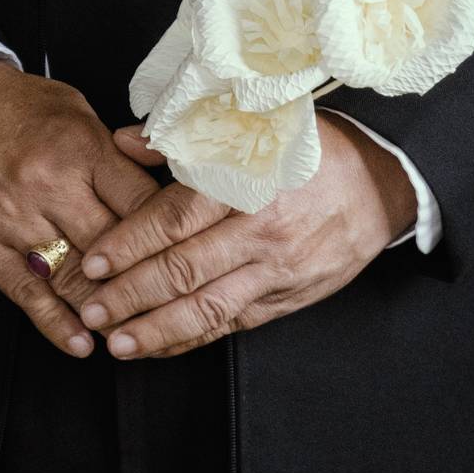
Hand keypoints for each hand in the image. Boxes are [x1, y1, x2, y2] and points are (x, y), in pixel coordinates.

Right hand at [0, 58, 158, 357]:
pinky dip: (58, 325)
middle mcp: (48, 188)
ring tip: (138, 327)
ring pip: (76, 279)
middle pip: (114, 246)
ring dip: (109, 307)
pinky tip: (83, 343)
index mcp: (78, 149)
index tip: (190, 244)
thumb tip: (163, 176)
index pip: (141, 200)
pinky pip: (29, 296)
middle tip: (175, 295)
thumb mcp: (77, 110)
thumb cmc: (13, 107)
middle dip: (147, 274)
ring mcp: (15, 224)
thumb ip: (118, 150)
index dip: (171, 227)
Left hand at [75, 113, 417, 357]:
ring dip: (157, 329)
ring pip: (208, 307)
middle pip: (184, 269)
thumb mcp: (253, 128)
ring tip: (117, 342)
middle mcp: (262, 230)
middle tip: (92, 308)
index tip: (95, 261)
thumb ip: (183, 140)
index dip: (130, 243)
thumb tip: (122, 142)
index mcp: (248, 182)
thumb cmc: (312, 151)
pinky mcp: (289, 298)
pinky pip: (234, 324)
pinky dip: (194, 338)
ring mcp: (278, 270)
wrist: (381, 186)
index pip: (176, 219)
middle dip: (130, 294)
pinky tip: (161, 345)